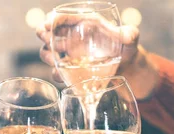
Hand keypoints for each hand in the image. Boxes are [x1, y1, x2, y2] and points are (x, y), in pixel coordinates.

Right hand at [36, 19, 155, 98]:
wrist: (124, 66)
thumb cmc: (125, 46)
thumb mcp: (130, 38)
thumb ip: (130, 34)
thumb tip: (128, 36)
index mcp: (82, 23)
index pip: (62, 16)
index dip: (52, 19)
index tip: (49, 24)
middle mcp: (71, 36)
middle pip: (46, 32)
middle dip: (43, 35)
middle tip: (48, 40)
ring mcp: (68, 53)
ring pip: (47, 52)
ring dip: (47, 55)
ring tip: (54, 61)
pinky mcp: (70, 69)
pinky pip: (57, 72)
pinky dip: (56, 74)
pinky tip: (62, 76)